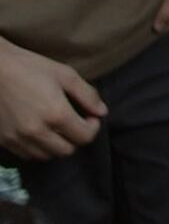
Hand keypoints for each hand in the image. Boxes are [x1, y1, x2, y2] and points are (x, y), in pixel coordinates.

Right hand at [0, 38, 106, 159]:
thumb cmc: (30, 68)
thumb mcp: (65, 75)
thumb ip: (87, 95)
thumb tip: (102, 112)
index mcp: (56, 115)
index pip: (85, 137)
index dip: (93, 127)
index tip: (91, 117)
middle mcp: (38, 132)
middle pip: (67, 150)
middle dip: (76, 138)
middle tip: (76, 123)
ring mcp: (19, 139)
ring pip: (47, 156)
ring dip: (58, 145)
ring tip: (58, 128)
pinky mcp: (5, 141)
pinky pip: (27, 155)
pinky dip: (38, 148)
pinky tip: (40, 132)